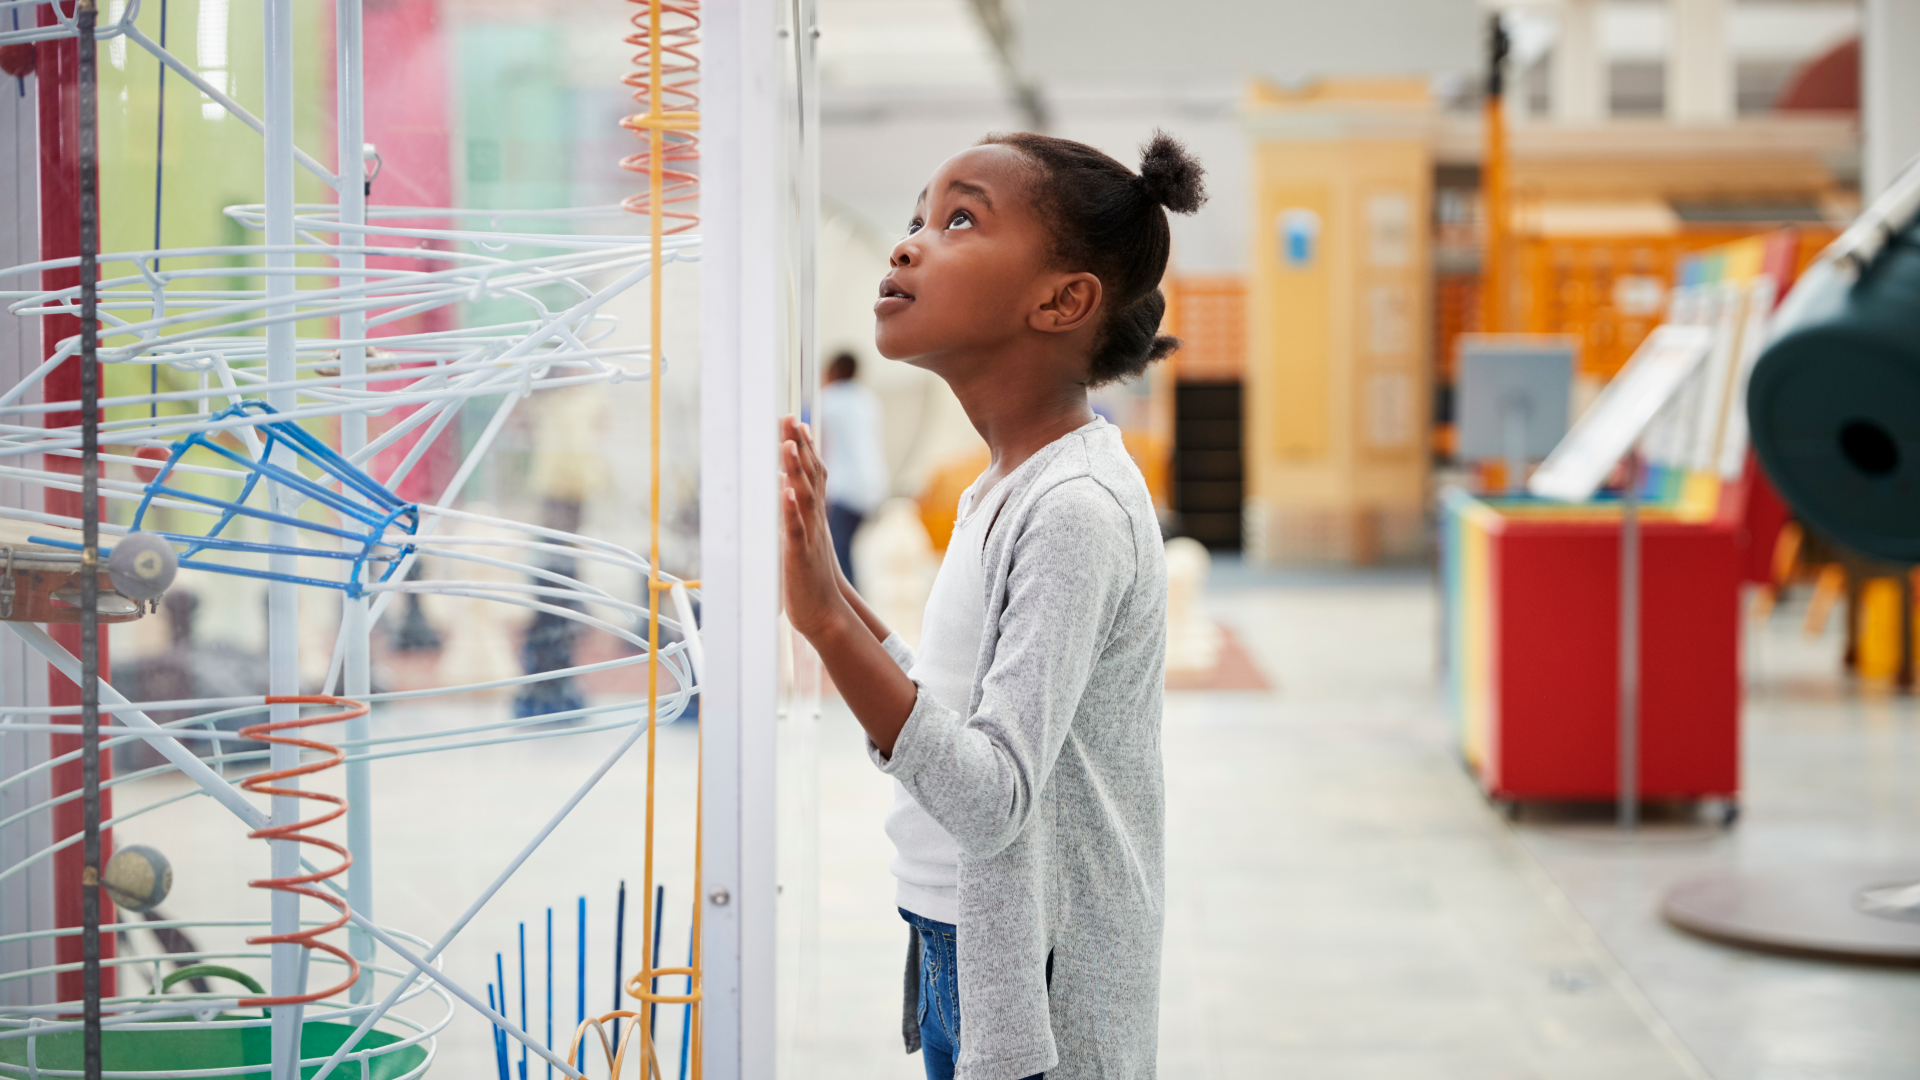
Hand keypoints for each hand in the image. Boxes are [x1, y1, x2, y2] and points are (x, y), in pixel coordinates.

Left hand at [780, 415, 846, 639]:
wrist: (824, 612)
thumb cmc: (810, 576)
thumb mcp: (802, 537)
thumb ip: (795, 513)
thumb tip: (783, 484)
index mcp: (814, 516)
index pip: (813, 475)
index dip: (806, 448)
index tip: (797, 421)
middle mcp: (814, 521)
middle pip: (810, 478)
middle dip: (799, 447)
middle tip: (790, 418)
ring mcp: (808, 537)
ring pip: (804, 498)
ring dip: (797, 470)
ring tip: (789, 444)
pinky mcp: (799, 556)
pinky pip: (795, 530)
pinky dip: (791, 511)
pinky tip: (785, 492)